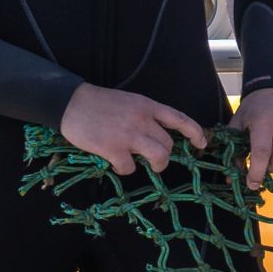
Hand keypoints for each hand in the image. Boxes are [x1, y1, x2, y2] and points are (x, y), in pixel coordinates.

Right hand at [59, 83, 208, 176]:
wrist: (71, 103)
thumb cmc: (100, 103)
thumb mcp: (130, 102)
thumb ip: (146, 116)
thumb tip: (157, 137)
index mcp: (148, 106)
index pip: (179, 119)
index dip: (195, 133)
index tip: (202, 144)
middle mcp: (142, 120)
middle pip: (168, 144)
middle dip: (164, 154)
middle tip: (153, 157)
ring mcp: (129, 135)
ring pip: (159, 156)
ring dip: (156, 165)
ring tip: (146, 164)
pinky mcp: (113, 149)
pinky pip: (130, 167)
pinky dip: (125, 169)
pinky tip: (116, 164)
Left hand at [232, 86, 272, 186]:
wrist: (272, 90)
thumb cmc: (253, 111)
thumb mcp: (238, 126)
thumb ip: (234, 151)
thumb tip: (230, 179)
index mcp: (263, 121)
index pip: (262, 152)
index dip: (257, 172)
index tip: (251, 184)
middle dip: (270, 168)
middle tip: (264, 164)